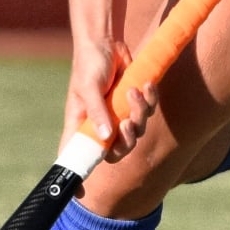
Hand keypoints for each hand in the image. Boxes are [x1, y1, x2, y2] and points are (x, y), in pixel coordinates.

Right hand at [63, 36, 157, 163]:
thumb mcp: (89, 86)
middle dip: (128, 140)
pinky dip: (150, 99)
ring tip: (134, 91)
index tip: (83, 188)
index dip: (82, 169)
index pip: (79, 152)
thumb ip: (97, 112)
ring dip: (140, 112)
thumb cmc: (88, 63)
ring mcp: (118, 114)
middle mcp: (100, 123)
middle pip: (117, 149)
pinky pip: (148, 110)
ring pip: (137, 130)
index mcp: (81, 122)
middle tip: (129, 122)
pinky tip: (147, 84)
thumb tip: (106, 136)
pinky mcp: (133, 102)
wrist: (105, 41)